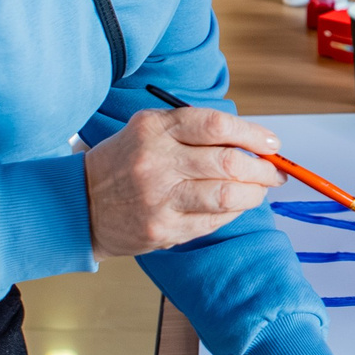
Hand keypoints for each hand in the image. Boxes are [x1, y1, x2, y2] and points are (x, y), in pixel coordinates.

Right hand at [83, 106, 284, 258]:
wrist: (80, 204)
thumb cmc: (123, 162)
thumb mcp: (149, 129)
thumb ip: (194, 129)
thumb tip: (250, 140)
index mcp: (155, 129)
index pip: (217, 125)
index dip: (253, 134)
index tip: (271, 143)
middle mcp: (157, 162)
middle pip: (229, 162)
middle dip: (263, 168)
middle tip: (274, 171)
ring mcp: (159, 199)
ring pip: (227, 195)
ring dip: (254, 194)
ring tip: (259, 190)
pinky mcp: (162, 229)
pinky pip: (213, 221)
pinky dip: (233, 213)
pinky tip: (234, 207)